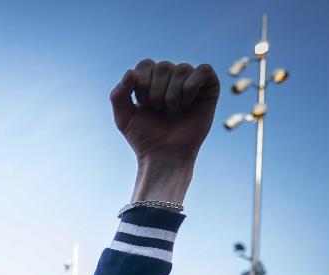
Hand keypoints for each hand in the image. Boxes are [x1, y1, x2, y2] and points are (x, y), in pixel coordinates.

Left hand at [111, 60, 218, 203]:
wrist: (164, 155)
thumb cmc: (145, 137)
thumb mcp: (123, 117)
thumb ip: (118, 95)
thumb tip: (130, 71)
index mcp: (152, 80)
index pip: (146, 64)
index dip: (142, 84)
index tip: (143, 104)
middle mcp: (172, 77)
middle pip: (163, 66)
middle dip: (156, 92)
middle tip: (159, 110)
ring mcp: (191, 81)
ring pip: (182, 68)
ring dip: (172, 95)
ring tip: (172, 111)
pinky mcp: (210, 87)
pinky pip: (203, 70)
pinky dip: (191, 88)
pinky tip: (187, 104)